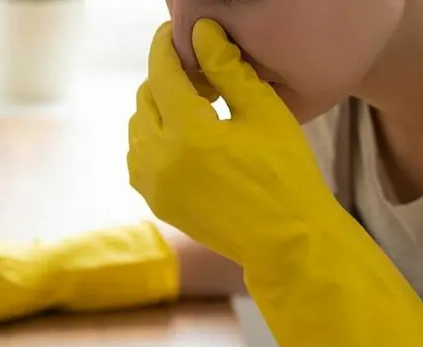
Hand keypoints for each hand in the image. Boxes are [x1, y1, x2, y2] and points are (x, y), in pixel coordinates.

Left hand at [127, 19, 422, 346]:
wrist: (285, 238)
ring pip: (136, 129)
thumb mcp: (265, 113)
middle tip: (193, 72)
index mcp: (187, 132)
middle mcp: (160, 158)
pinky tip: (181, 138)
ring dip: (155, 109)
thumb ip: (229, 70)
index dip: (164, 47)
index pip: (161, 73)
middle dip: (164, 79)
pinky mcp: (157, 202)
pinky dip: (150, 140)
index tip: (171, 32)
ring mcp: (154, 184)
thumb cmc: (285, 173)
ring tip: (191, 105)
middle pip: (145, 99)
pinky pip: (138, 159)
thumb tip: (203, 34)